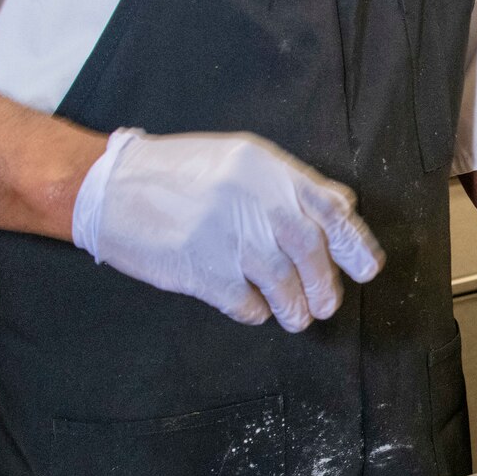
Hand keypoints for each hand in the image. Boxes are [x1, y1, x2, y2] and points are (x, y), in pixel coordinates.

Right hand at [72, 129, 383, 330]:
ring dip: (295, 305)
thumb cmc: (178, 172)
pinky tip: (254, 309)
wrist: (110, 186)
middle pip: (309, 248)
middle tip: (328, 303)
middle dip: (326, 282)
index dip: (354, 242)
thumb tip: (343, 204)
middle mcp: (251, 201)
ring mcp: (225, 237)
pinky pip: (244, 302)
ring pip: (282, 282)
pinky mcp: (200, 271)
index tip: (367, 268)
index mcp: (266, 170)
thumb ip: (291, 182)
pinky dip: (256, 311)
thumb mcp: (239, 160)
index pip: (328, 207)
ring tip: (297, 315)